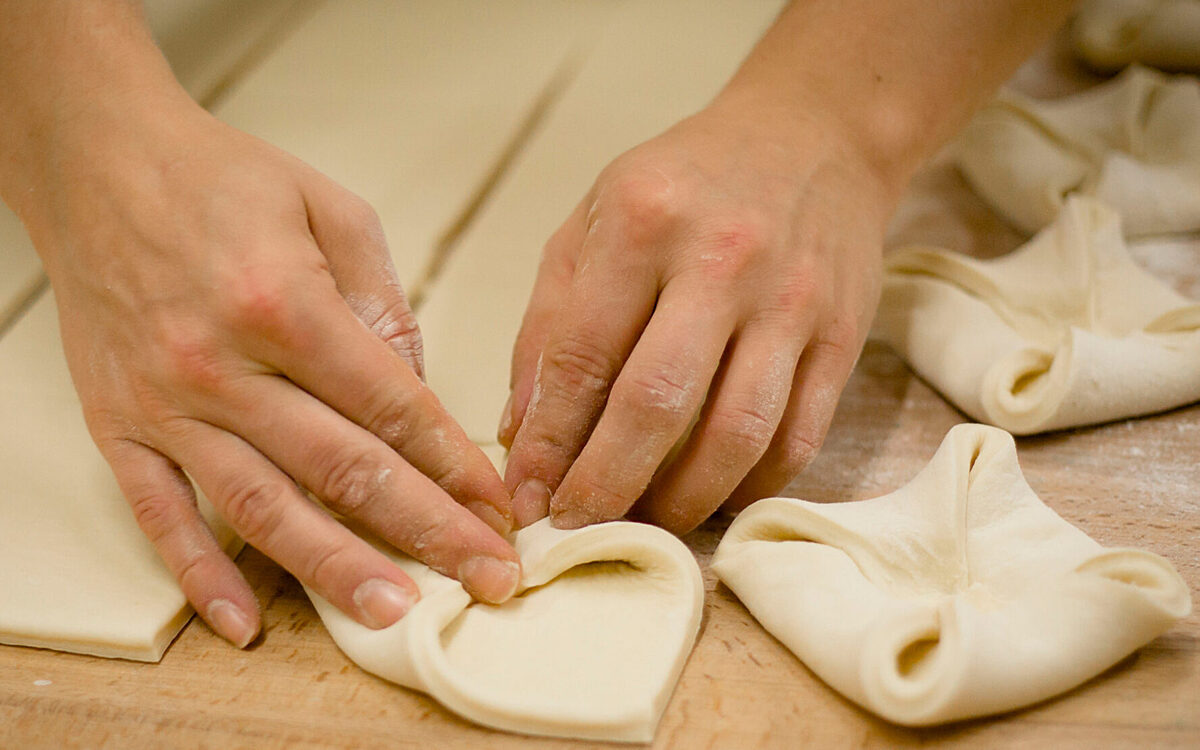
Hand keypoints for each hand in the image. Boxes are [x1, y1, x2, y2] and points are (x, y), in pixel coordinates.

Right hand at [19, 98, 520, 646]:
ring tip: (395, 614)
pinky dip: (200, 574)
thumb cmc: (222, 180)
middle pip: (343, 468)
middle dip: (426, 531)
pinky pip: (160, 514)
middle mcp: (223, 364)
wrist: (97, 162)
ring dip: (334, 568)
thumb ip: (382, 302)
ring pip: (262, 506)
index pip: (392, 407)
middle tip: (487, 579)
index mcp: (284, 303)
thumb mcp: (330, 210)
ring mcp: (166, 404)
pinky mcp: (119, 426)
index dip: (454, 466)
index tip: (497, 509)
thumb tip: (418, 390)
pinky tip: (244, 622)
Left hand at [499, 100, 898, 534]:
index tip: (525, 498)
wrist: (815, 137)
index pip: (582, 356)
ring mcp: (792, 302)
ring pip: (736, 435)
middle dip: (607, 487)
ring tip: (644, 525)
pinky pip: (797, 438)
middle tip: (577, 530)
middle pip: (657, 405)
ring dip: (682, 501)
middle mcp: (722, 260)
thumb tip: (522, 431)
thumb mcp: (594, 220)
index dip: (548, 442)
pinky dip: (749, 486)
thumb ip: (550, 321)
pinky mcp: (843, 337)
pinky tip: (712, 498)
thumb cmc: (685, 184)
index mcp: (642, 220)